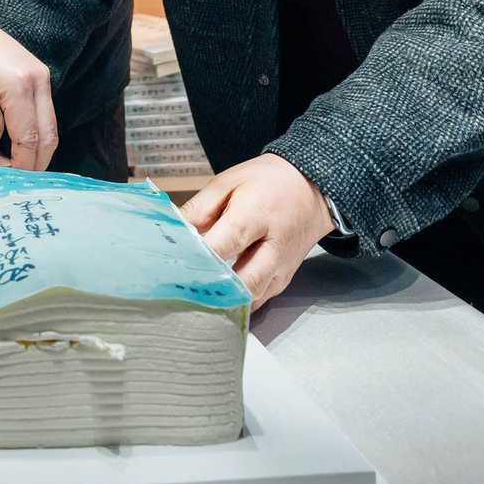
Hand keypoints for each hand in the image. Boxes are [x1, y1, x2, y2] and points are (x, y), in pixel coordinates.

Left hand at [0, 0, 56, 172]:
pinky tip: (16, 148)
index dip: (19, 169)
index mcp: (17, 87)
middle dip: (33, 165)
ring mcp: (43, 78)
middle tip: (13, 185)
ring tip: (14, 171)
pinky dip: (35, 134)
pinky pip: (45, 114)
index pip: (28, 142)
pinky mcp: (41, 76)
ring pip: (51, 128)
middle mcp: (38, 82)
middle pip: (48, 138)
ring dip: (36, 151)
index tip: (3, 187)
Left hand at [182, 153, 334, 307]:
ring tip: (196, 295)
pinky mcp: (283, 280)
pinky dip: (238, 301)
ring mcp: (281, 268)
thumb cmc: (268, 182)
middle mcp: (273, 247)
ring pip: (251, 298)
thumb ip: (200, 208)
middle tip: (183, 290)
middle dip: (211, 289)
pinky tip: (217, 296)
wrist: (311, 188)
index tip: (173, 266)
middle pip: (241, 282)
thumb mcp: (228, 181)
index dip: (196, 259)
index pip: (222, 246)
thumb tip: (175, 231)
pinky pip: (258, 300)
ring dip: (224, 299)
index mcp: (256, 215)